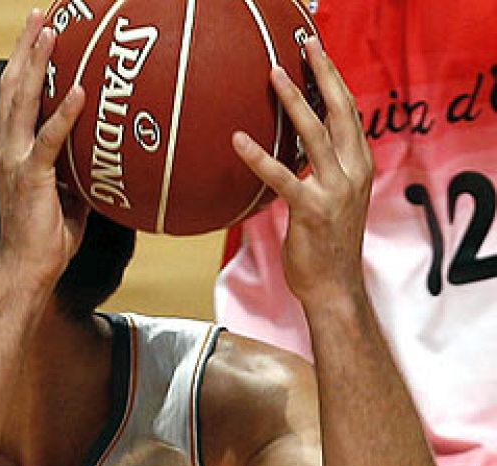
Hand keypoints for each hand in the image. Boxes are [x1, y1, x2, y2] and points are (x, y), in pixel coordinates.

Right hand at [0, 8, 88, 290]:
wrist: (26, 270)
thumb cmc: (48, 237)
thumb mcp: (69, 192)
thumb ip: (79, 167)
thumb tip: (110, 152)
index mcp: (12, 148)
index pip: (15, 95)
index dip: (25, 61)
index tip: (40, 30)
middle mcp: (6, 147)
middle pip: (12, 85)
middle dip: (26, 47)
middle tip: (40, 14)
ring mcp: (14, 160)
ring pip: (21, 101)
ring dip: (36, 63)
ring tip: (51, 31)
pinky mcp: (30, 177)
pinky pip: (49, 139)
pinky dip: (63, 113)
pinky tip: (78, 89)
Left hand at [233, 38, 372, 304]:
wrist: (334, 287)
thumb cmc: (326, 243)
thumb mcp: (332, 197)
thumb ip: (322, 169)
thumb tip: (299, 147)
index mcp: (359, 165)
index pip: (349, 112)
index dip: (335, 80)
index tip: (318, 53)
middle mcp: (353, 172)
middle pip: (339, 111)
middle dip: (322, 75)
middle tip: (305, 46)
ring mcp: (335, 190)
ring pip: (315, 135)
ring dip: (293, 102)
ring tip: (273, 75)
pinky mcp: (311, 211)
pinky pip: (282, 178)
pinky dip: (259, 157)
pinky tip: (238, 140)